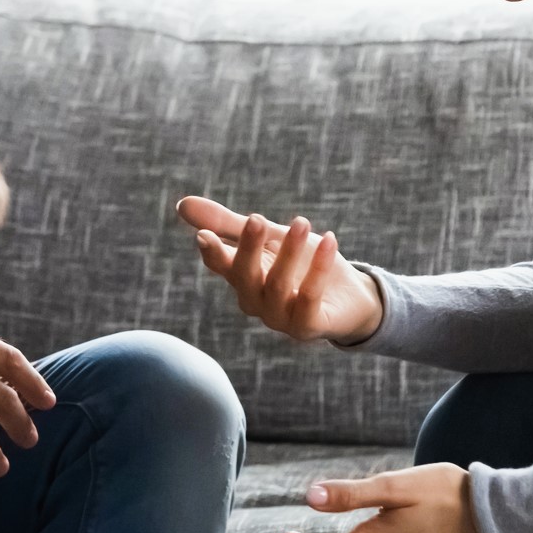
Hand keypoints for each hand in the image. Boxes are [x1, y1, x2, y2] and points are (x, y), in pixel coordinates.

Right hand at [176, 197, 384, 344]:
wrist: (349, 295)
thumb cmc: (302, 263)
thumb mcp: (268, 237)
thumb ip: (228, 224)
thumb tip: (182, 204)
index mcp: (242, 278)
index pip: (220, 265)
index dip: (212, 253)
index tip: (204, 235)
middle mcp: (255, 301)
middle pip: (244, 276)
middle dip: (248, 247)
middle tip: (257, 219)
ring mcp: (279, 318)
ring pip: (276, 285)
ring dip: (289, 252)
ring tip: (302, 222)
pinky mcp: (307, 327)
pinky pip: (308, 298)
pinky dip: (319, 268)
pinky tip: (330, 241)